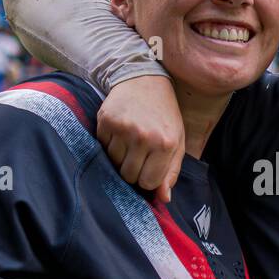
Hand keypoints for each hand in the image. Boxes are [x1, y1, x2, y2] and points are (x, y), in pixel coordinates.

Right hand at [98, 75, 185, 203]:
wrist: (144, 80)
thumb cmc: (164, 115)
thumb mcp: (176, 142)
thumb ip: (171, 172)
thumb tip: (163, 198)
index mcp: (165, 144)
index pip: (148, 182)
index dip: (147, 178)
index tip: (149, 167)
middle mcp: (144, 137)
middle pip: (129, 176)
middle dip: (133, 169)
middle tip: (139, 153)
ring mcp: (123, 129)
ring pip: (113, 164)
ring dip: (120, 158)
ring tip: (130, 141)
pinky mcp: (105, 121)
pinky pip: (102, 148)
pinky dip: (109, 145)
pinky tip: (119, 132)